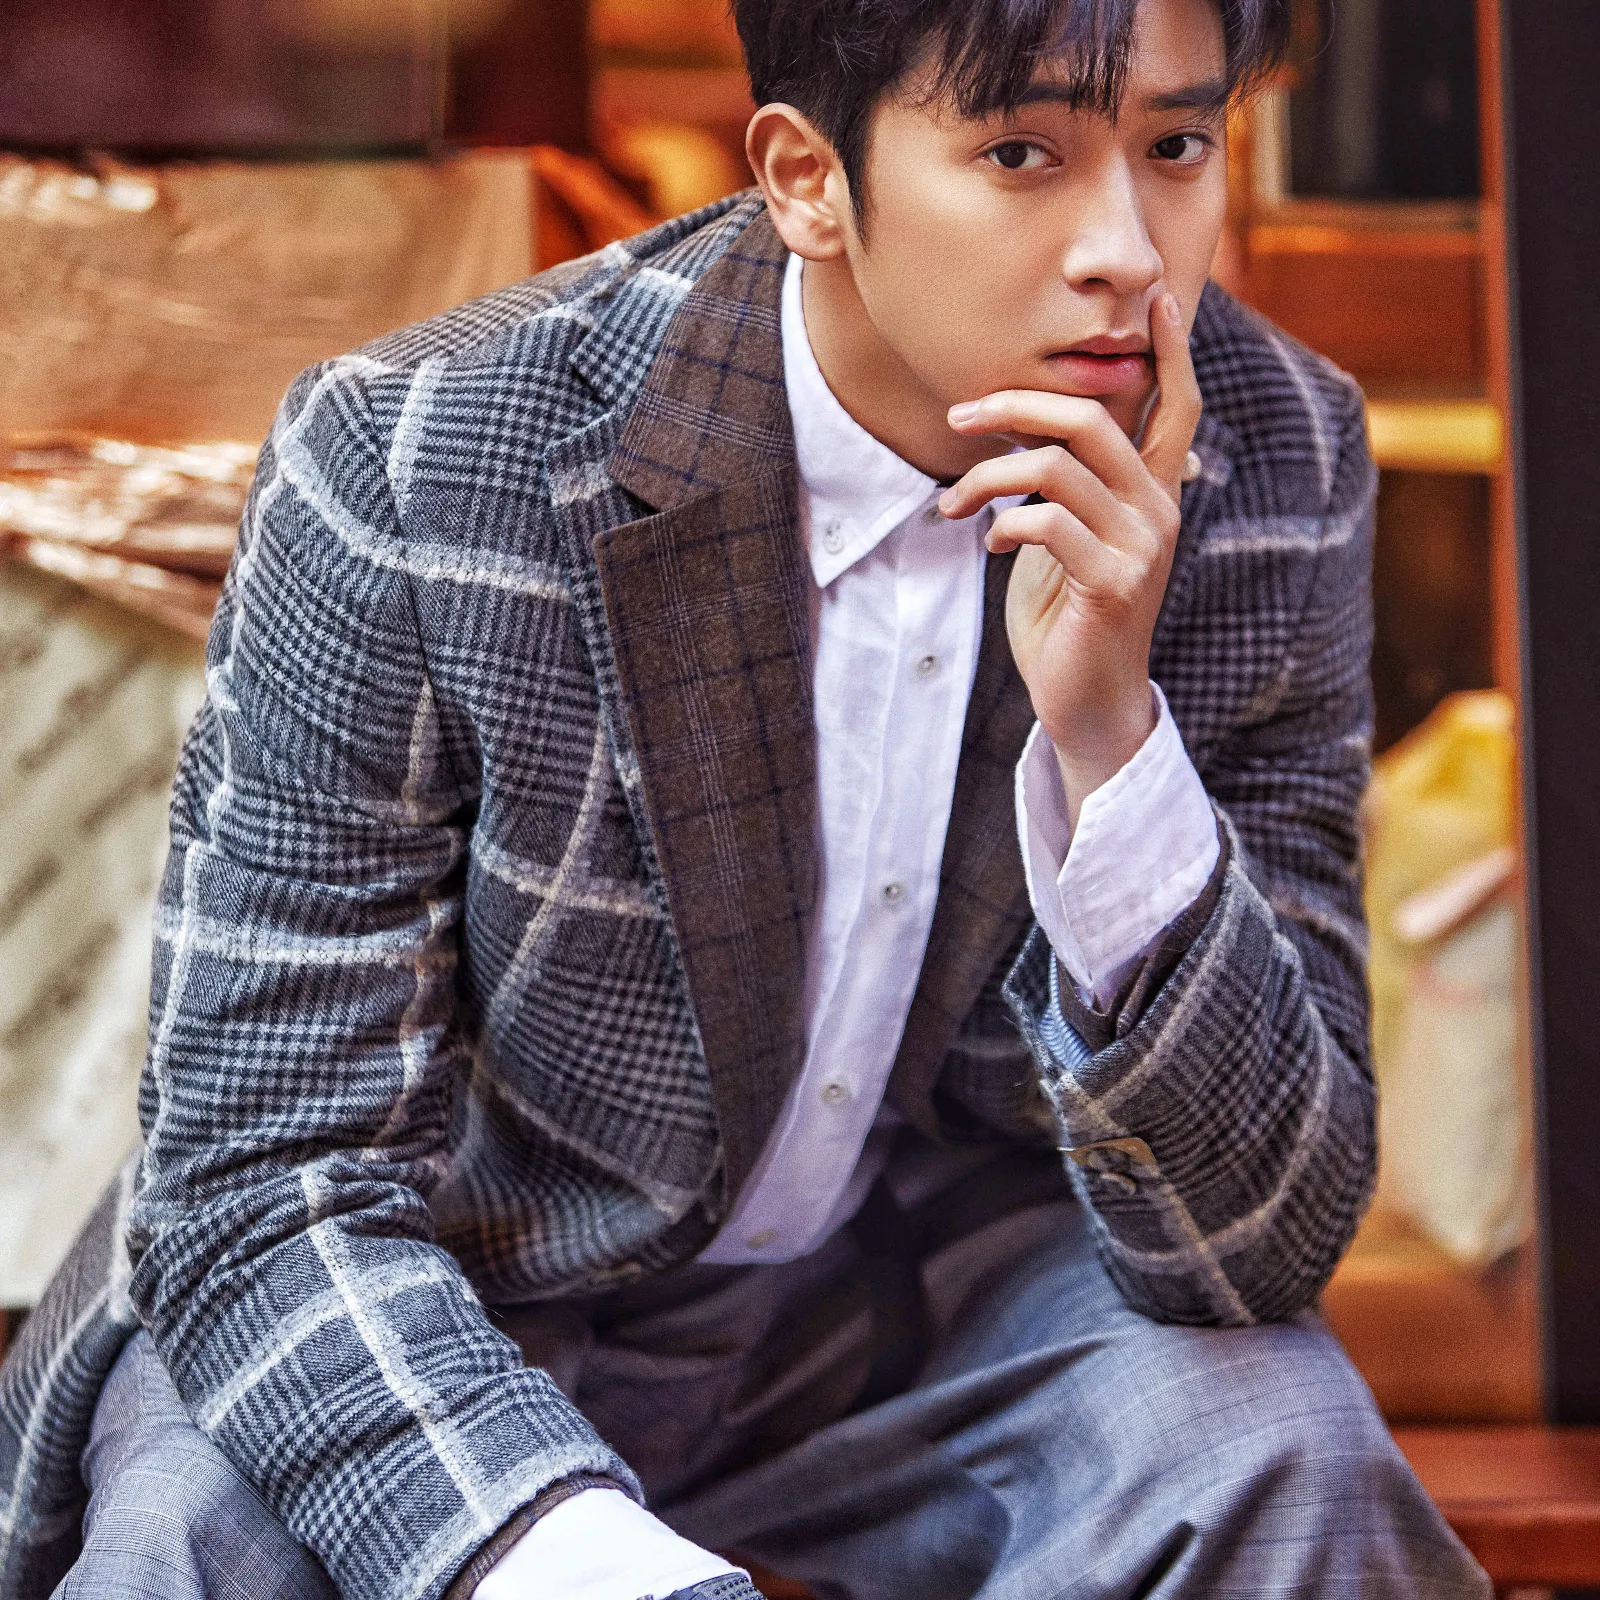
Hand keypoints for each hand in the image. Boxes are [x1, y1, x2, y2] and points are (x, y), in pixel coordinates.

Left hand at [938, 291, 1201, 827]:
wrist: (1086, 699)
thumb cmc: (1068, 613)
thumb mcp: (1070, 535)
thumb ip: (1071, 482)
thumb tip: (1037, 429)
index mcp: (1156, 492)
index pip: (1177, 403)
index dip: (1169, 349)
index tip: (1153, 296)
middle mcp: (1160, 510)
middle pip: (1093, 418)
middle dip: (1016, 405)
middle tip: (958, 416)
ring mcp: (1142, 547)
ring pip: (1056, 467)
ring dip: (986, 477)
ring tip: (950, 503)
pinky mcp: (1113, 583)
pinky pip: (1047, 522)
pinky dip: (1002, 523)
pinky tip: (987, 542)